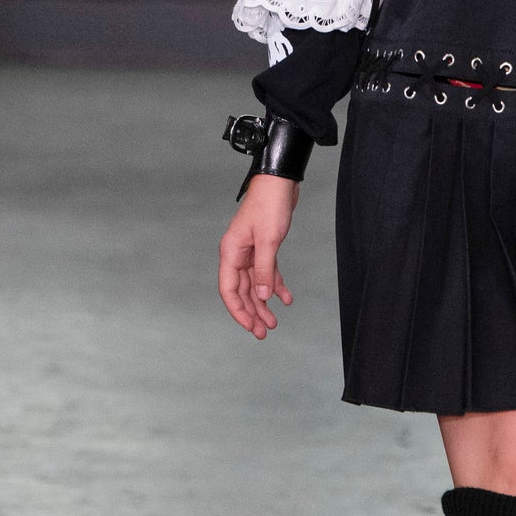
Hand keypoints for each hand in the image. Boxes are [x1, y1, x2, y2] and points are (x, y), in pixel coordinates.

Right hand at [218, 176, 297, 338]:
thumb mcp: (268, 240)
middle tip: (264, 332)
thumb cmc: (270, 205)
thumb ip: (264, 270)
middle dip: (253, 313)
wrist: (280, 182)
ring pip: (255, 285)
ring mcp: (250, 252)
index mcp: (231, 253)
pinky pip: (267, 273)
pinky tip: (286, 299)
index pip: (229, 290)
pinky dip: (276, 286)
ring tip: (274, 322)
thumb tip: (263, 297)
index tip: (251, 327)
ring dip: (264, 304)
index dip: (239, 311)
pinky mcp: (264, 248)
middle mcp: (237, 254)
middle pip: (242, 291)